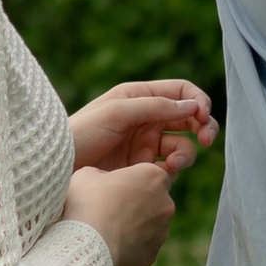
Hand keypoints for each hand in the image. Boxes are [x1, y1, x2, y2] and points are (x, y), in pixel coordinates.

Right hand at [65, 160, 181, 265]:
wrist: (86, 242)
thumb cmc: (87, 202)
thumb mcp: (87, 174)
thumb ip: (104, 174)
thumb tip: (106, 182)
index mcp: (153, 177)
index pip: (153, 174)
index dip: (135, 180)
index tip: (117, 186)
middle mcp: (165, 203)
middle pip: (155, 200)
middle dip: (137, 203)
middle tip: (111, 209)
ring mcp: (162, 231)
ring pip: (150, 225)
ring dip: (135, 225)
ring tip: (107, 229)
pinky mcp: (152, 254)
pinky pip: (142, 247)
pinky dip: (129, 246)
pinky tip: (109, 245)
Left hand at [69, 79, 216, 172]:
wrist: (57, 169)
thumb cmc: (79, 134)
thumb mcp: (115, 113)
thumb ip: (154, 107)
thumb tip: (191, 107)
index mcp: (138, 96)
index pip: (180, 92)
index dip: (197, 102)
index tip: (203, 117)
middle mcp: (145, 118)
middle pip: (188, 118)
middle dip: (203, 127)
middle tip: (208, 140)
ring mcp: (144, 144)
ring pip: (182, 144)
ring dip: (187, 152)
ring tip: (175, 164)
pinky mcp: (141, 169)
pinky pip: (169, 166)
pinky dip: (175, 168)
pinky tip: (165, 172)